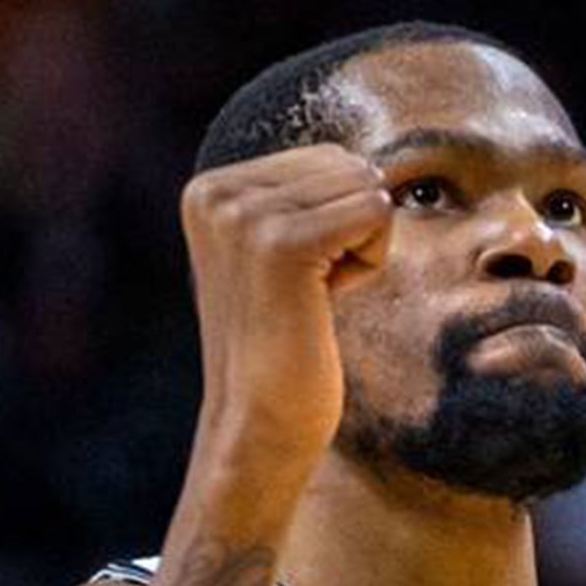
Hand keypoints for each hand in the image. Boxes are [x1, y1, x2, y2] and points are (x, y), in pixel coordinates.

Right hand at [180, 144, 392, 477]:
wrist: (258, 426)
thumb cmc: (284, 348)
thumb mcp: (278, 253)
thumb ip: (301, 199)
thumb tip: (366, 161)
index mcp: (210, 188)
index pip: (325, 158)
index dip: (334, 223)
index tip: (292, 282)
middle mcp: (217, 192)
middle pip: (346, 165)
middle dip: (351, 231)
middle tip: (307, 295)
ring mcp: (244, 215)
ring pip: (365, 187)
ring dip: (362, 249)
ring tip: (312, 300)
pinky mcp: (280, 244)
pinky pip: (375, 212)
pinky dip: (370, 262)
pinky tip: (325, 303)